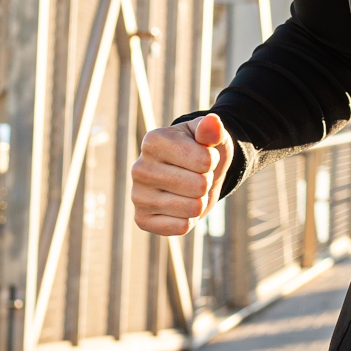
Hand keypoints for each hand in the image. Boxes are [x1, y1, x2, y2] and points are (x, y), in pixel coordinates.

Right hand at [130, 113, 229, 235]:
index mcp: (153, 141)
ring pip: (193, 208)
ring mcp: (137, 195)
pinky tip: (179, 208)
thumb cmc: (202, 152)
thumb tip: (213, 122)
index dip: (212, 161)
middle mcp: (139, 168)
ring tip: (188, 191)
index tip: (202, 157)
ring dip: (199, 202)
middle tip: (195, 177)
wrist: (192, 176)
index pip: (205, 161)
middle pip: (199, 186)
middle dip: (206, 183)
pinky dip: (189, 220)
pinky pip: (181, 228)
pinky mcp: (141, 219)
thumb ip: (212, 130)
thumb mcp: (211, 138)